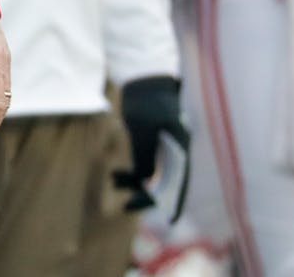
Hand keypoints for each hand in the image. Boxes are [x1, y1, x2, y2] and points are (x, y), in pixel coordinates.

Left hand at [114, 76, 188, 211]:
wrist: (143, 75)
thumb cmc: (145, 99)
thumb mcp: (142, 128)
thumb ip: (145, 155)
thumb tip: (145, 181)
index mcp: (180, 148)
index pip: (179, 182)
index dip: (174, 202)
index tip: (168, 220)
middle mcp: (177, 150)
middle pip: (166, 182)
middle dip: (147, 195)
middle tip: (125, 204)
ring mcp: (166, 146)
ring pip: (154, 174)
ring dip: (136, 182)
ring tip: (114, 181)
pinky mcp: (154, 140)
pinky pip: (146, 163)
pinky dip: (133, 171)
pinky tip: (117, 175)